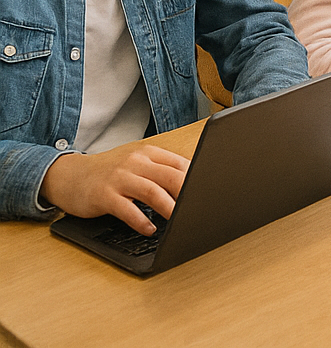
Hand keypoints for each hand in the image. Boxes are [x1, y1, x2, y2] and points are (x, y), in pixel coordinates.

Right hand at [39, 142, 189, 234]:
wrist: (68, 175)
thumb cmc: (109, 172)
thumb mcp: (136, 164)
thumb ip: (161, 170)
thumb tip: (194, 183)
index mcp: (148, 153)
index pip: (181, 164)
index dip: (198, 180)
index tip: (210, 194)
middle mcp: (135, 162)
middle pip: (172, 177)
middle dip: (190, 193)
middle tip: (202, 209)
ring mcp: (119, 178)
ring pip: (153, 192)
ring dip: (170, 208)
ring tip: (181, 221)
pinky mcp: (104, 195)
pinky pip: (127, 210)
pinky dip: (141, 221)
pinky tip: (150, 230)